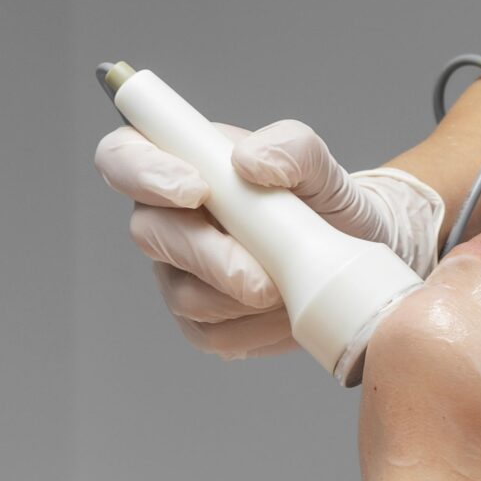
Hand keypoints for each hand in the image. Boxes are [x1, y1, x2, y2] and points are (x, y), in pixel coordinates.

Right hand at [94, 119, 444, 357]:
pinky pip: (211, 333)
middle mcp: (169, 217)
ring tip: (290, 286)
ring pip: (183, 294)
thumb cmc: (326, 201)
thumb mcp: (322, 165)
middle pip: (150, 234)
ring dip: (241, 297)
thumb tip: (249, 161)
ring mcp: (180, 272)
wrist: (356, 254)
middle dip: (208, 257)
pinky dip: (255, 328)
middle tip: (261, 277)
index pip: (124, 155)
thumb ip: (291, 147)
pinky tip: (286, 312)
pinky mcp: (202, 321)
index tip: (195, 190)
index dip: (143, 172)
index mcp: (184, 162)